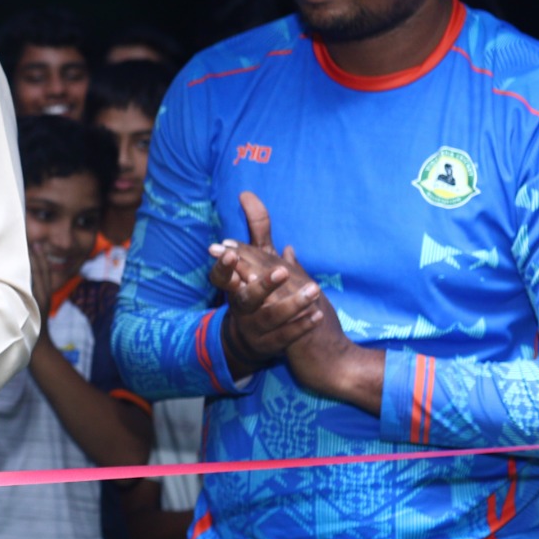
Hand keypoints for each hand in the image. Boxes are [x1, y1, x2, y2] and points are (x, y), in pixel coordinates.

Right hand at [208, 192, 325, 372]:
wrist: (252, 340)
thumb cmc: (256, 290)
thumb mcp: (256, 259)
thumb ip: (255, 228)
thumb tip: (247, 193)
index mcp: (234, 287)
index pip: (221, 276)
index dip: (223, 265)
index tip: (228, 252)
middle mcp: (240, 308)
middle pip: (245, 298)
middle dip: (262, 284)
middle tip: (282, 271)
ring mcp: (253, 328)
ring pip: (269, 318)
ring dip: (292, 305)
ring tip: (314, 291)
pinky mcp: (269, 345)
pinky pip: (284, 337)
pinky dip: (301, 326)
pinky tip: (317, 315)